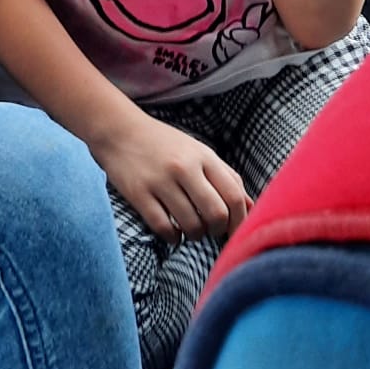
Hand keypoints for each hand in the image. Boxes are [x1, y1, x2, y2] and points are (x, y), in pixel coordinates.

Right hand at [95, 108, 249, 243]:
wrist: (119, 130)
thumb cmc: (164, 144)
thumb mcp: (199, 152)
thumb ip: (226, 177)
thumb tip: (251, 207)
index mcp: (203, 157)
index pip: (233, 196)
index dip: (240, 220)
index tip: (235, 232)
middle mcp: (183, 168)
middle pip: (216, 214)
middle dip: (218, 231)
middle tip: (212, 232)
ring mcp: (160, 181)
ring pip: (191, 225)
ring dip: (195, 236)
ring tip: (191, 231)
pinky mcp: (138, 194)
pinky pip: (163, 228)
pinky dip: (173, 238)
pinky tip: (173, 233)